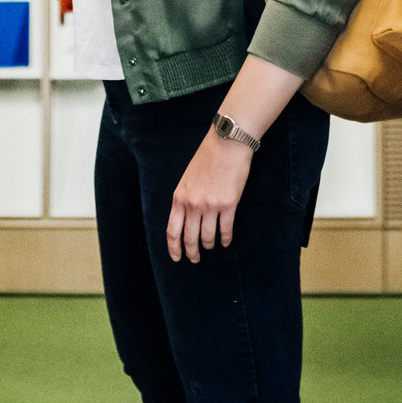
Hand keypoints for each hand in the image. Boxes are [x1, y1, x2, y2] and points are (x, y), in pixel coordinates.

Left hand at [167, 130, 251, 262]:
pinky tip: (226, 241)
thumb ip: (185, 198)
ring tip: (211, 247)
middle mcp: (193, 204)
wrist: (227, 143)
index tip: (176, 258)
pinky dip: (226, 238)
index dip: (174, 248)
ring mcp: (211, 206)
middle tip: (195, 260)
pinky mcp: (228, 205)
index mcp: (179, 197)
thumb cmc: (207, 157)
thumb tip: (186, 218)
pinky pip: (225, 230)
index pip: (172, 230)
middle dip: (192, 252)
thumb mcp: (187, 178)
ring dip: (209, 245)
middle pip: (189, 238)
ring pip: (208, 237)